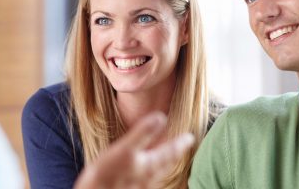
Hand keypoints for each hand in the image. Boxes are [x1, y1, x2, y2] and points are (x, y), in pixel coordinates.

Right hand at [74, 112, 194, 188]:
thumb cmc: (107, 176)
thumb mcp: (125, 149)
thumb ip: (143, 133)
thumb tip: (161, 116)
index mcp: (149, 166)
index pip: (170, 152)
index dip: (180, 143)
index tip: (191, 137)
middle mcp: (148, 178)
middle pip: (167, 164)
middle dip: (175, 154)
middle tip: (183, 146)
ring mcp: (139, 186)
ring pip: (158, 174)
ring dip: (165, 164)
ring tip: (168, 158)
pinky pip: (147, 180)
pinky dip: (152, 172)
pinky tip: (144, 172)